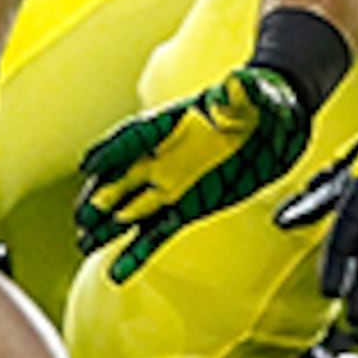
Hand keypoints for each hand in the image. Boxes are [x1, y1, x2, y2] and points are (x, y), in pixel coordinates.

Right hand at [78, 65, 314, 280]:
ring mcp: (169, 186)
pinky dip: (136, 253)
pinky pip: (155, 233)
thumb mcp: (254, 93)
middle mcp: (161, 156)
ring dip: (108, 227)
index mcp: (170, 123)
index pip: (135, 136)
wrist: (274, 122)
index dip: (114, 150)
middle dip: (102, 195)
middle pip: (122, 177)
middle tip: (84, 215)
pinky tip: (115, 273)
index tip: (90, 165)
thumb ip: (242, 93)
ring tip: (84, 243)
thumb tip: (239, 83)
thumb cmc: (258, 102)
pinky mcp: (184, 210)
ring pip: (131, 210)